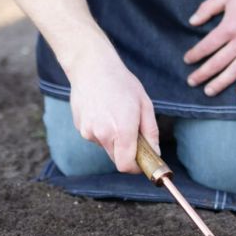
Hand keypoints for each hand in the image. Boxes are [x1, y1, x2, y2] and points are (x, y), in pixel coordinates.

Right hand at [67, 40, 158, 173]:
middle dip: (127, 153)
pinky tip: (103, 111)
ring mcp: (88, 131)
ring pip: (106, 147)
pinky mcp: (80, 127)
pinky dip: (102, 130)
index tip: (142, 162)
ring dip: (114, 139)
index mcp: (122, 130)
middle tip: (133, 134)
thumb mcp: (145, 105)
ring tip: (115, 114)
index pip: (126, 166)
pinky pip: (95, 136)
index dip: (136, 168)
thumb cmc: (122, 83)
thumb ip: (151, 133)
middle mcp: (103, 134)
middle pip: (117, 159)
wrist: (92, 67)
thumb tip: (155, 153)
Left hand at [183, 0, 235, 95]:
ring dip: (221, 82)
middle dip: (203, 74)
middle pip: (218, 62)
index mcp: (230, 26)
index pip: (207, 46)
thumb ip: (207, 8)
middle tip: (192, 82)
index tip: (187, 60)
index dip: (195, 55)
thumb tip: (192, 21)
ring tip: (209, 91)